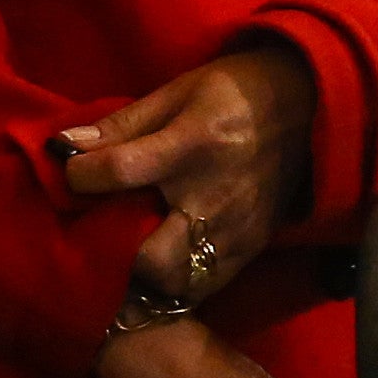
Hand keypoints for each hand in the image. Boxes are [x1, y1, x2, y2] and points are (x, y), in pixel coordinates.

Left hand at [58, 46, 318, 305]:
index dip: (80, 177)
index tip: (73, 176)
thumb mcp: (179, 91)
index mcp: (191, 144)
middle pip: (149, 254)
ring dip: (145, 279)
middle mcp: (212, 194)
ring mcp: (235, 227)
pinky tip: (165, 268)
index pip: (119, 171)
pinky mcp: (252, 245)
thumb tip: (65, 147)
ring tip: (130, 263)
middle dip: (116, 256)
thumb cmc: (235, 91)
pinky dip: (177, 285)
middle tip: (102, 241)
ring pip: (176, 282)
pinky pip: (205, 286)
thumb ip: (124, 125)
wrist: (311, 102)